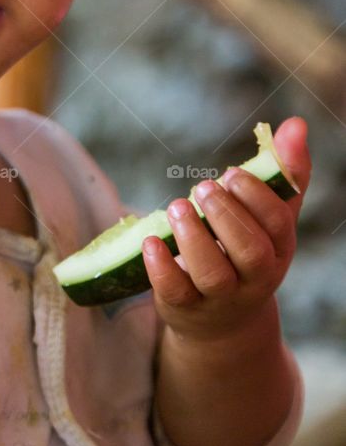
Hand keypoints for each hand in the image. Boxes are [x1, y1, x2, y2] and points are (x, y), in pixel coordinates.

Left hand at [142, 117, 310, 344]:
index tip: (231, 172)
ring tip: (178, 206)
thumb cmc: (247, 252)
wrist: (223, 321)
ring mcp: (220, 297)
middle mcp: (254, 278)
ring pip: (213, 274)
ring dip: (194, 237)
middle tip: (203, 187)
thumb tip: (296, 124)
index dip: (256, 197)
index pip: (277, 226)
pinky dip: (161, 266)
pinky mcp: (186, 307)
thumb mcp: (270, 219)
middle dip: (227, 216)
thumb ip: (285, 174)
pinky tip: (150, 240)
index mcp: (278, 250)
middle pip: (250, 252)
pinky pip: (176, 291)